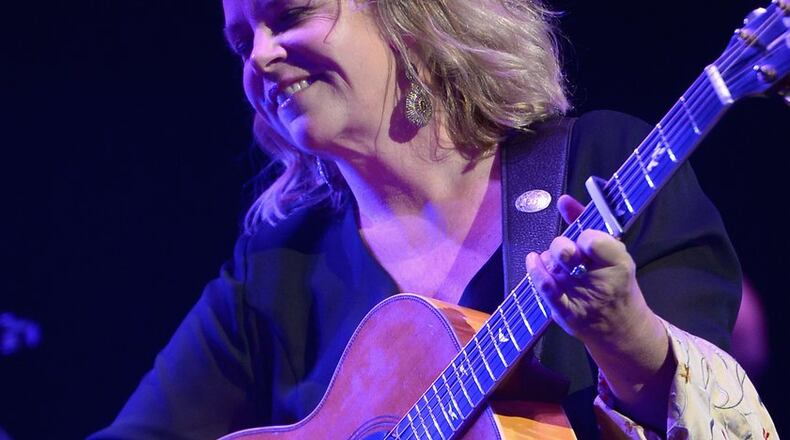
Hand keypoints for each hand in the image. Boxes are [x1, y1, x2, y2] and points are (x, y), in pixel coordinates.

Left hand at [526, 195, 672, 428]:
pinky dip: (535, 270)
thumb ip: (586, 223)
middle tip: (566, 251)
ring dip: (549, 259)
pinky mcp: (565, 312)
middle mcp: (600, 281)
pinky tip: (534, 260)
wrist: (621, 328)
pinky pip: (543, 287)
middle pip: (566, 252)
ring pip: (552, 267)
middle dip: (560, 246)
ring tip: (558, 263)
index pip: (592, 240)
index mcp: (619, 263)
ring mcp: (580, 298)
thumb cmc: (616, 282)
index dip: (584, 236)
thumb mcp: (613, 252)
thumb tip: (563, 200)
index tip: (585, 240)